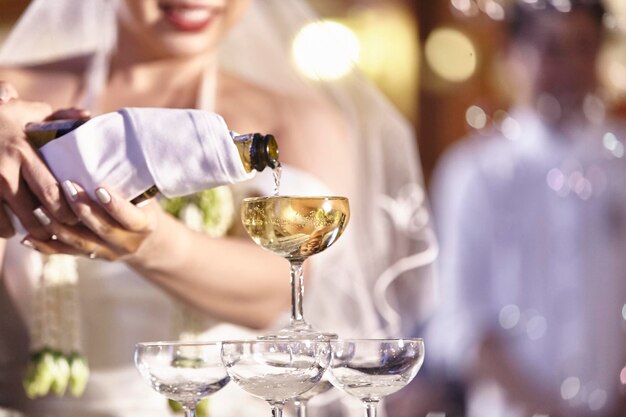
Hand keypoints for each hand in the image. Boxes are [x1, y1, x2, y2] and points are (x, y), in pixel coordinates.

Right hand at [0, 81, 83, 238]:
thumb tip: (87, 116)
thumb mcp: (28, 112)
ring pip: (14, 220)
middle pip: (35, 211)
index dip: (68, 209)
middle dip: (53, 225)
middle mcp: (4, 170)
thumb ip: (59, 116)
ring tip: (43, 232)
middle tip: (64, 229)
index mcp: (22, 151)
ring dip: (31, 230)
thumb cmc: (1, 117)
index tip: (79, 215)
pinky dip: (6, 229)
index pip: (52, 190)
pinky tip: (14, 229)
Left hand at [21, 181, 158, 260]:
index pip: (130, 217)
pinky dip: (47, 246)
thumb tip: (107, 151)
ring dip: (59, 226)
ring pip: (81, 242)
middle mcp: (128, 242)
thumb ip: (129, 182)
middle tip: (66, 187)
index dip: (115, 205)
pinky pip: (67, 253)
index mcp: (144, 225)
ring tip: (40, 210)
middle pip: (102, 228)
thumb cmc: (141, 206)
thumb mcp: (145, 195)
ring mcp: (109, 253)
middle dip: (82, 209)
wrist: (146, 240)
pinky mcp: (92, 258)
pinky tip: (28, 238)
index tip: (99, 188)